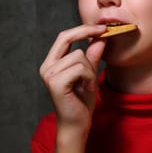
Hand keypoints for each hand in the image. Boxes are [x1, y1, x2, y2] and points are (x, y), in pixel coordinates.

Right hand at [40, 24, 106, 138]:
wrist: (77, 125)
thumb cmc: (82, 102)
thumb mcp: (89, 74)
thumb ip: (92, 56)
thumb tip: (101, 37)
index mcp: (52, 63)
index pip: (64, 37)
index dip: (82, 29)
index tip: (101, 27)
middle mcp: (46, 67)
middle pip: (66, 37)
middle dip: (86, 32)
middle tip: (105, 32)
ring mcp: (49, 74)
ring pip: (79, 55)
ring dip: (90, 70)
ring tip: (89, 85)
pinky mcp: (55, 82)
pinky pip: (80, 68)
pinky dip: (89, 77)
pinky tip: (87, 89)